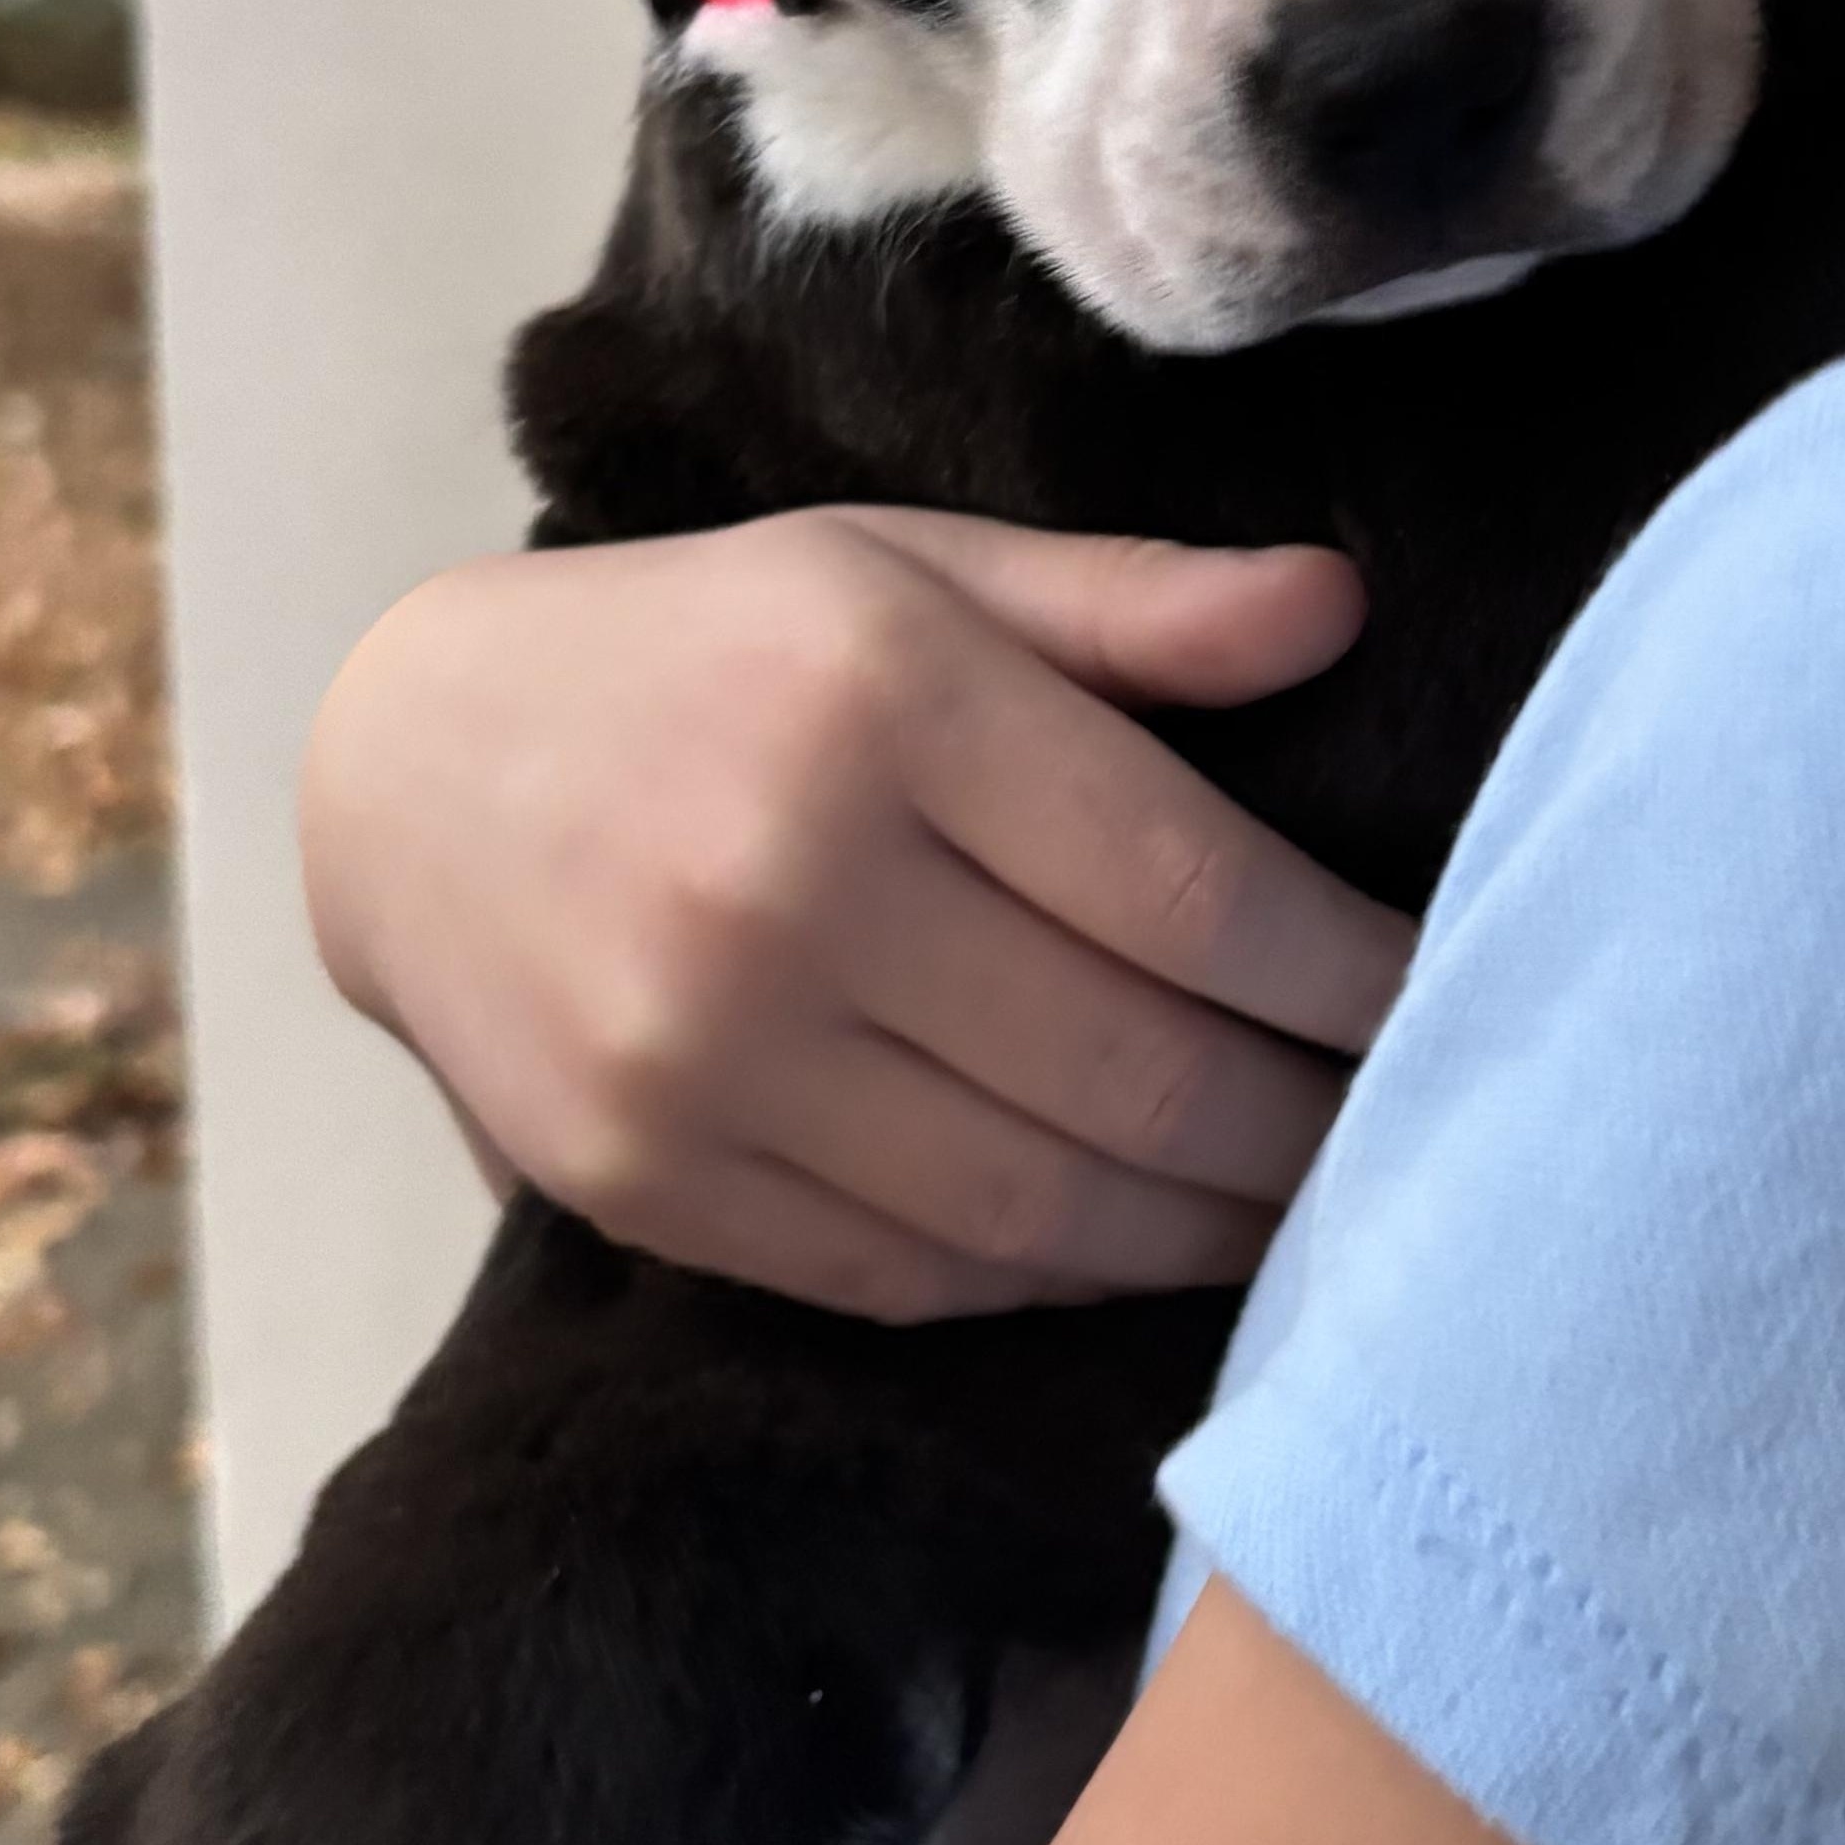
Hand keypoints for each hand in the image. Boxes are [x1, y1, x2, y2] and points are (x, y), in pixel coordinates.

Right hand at [301, 514, 1414, 1323]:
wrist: (406, 775)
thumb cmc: (712, 653)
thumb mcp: (911, 570)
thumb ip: (1127, 607)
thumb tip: (1340, 612)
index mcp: (882, 700)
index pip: (1193, 889)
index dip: (1348, 973)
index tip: (1438, 999)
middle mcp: (788, 883)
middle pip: (1136, 1067)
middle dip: (1304, 1126)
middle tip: (1408, 1134)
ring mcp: (704, 1054)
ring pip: (1039, 1200)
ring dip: (1203, 1228)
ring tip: (1305, 1212)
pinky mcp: (648, 1181)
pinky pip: (911, 1271)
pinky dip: (1055, 1275)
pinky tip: (1136, 1243)